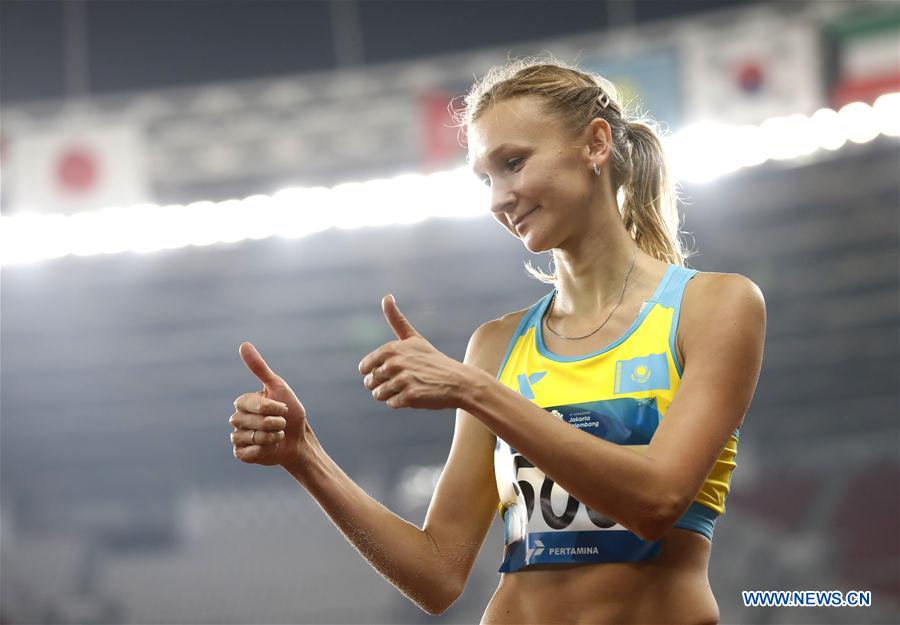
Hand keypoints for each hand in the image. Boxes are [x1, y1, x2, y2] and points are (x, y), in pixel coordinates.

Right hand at [230, 342, 309, 465]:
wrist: (299, 439)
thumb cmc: (290, 413)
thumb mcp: (278, 387)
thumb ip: (260, 368)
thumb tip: (243, 344)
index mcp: (243, 402)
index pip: (249, 404)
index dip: (270, 408)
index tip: (283, 408)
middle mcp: (237, 419)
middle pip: (250, 421)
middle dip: (274, 423)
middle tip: (282, 424)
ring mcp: (238, 437)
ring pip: (251, 437)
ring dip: (271, 437)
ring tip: (277, 436)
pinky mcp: (241, 453)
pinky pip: (248, 452)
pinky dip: (264, 450)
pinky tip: (269, 448)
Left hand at [358, 294, 471, 410]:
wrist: (458, 381)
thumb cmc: (433, 360)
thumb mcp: (413, 338)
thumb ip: (396, 319)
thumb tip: (386, 296)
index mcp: (390, 349)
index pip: (365, 367)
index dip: (377, 371)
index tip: (394, 369)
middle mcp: (394, 363)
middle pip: (370, 383)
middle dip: (384, 384)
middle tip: (405, 379)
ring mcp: (402, 380)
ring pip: (379, 395)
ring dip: (392, 394)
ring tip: (410, 386)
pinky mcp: (409, 396)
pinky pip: (392, 403)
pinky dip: (402, 402)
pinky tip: (416, 394)